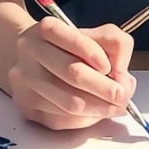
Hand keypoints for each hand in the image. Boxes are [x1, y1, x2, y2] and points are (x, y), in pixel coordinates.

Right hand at [8, 19, 135, 129]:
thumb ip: (115, 46)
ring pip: (68, 103)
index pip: (73, 37)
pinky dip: (86, 120)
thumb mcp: (95, 35)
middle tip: (123, 96)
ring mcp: (25, 81)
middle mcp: (31, 52)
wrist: (33, 61)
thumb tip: (123, 80)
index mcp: (47, 28)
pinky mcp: (26, 107)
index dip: (94, 53)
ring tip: (116, 107)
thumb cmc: (70, 48)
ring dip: (99, 109)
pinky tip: (96, 113)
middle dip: (104, 88)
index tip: (110, 67)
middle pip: (72, 73)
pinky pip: (61, 120)